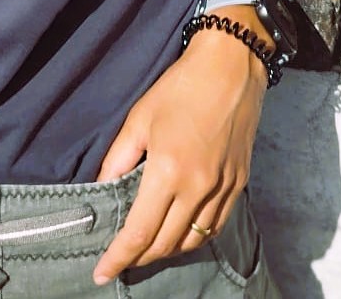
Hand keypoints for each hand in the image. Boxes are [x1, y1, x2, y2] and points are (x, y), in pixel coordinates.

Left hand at [92, 26, 267, 284]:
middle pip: (165, 244)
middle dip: (139, 258)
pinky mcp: (239, 182)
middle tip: (121, 258)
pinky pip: (216, 225)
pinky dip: (196, 237)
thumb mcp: (140, 118)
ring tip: (148, 246)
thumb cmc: (182, 86)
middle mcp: (198, 187)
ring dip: (167, 250)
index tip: (101, 275)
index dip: (118, 258)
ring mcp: (223, 187)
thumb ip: (118, 159)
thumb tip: (101, 190)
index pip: (139, 233)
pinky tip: (182, 231)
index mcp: (168, 170)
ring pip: (192, 241)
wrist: (231, 65)